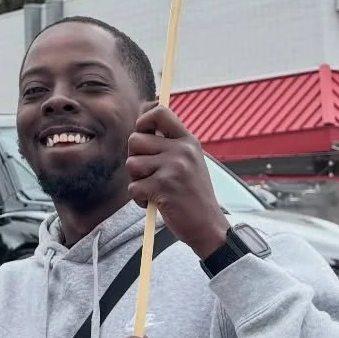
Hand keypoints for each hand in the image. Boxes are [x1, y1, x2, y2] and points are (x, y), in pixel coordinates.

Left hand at [126, 104, 228, 258]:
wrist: (207, 225)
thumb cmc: (192, 194)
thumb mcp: (188, 162)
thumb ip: (167, 145)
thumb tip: (138, 126)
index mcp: (188, 140)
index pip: (160, 112)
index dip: (143, 120)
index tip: (143, 134)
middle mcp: (182, 150)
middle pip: (135, 140)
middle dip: (135, 158)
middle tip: (149, 174)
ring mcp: (173, 167)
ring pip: (131, 164)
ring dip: (137, 180)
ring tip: (155, 189)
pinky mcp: (163, 186)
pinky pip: (133, 187)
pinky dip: (139, 199)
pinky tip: (155, 202)